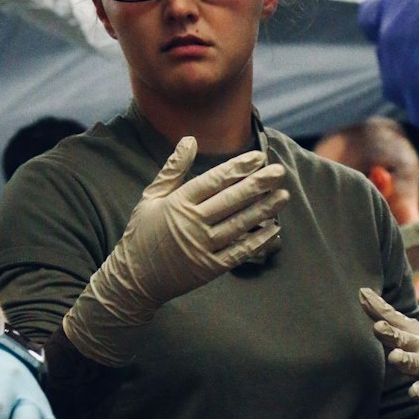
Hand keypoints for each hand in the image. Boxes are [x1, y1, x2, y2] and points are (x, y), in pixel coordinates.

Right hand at [64, 141, 288, 364]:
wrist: (135, 278)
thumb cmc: (142, 232)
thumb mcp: (151, 196)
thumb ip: (173, 169)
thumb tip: (189, 140)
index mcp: (177, 203)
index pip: (213, 180)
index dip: (237, 168)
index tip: (258, 156)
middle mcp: (191, 224)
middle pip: (231, 200)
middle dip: (258, 184)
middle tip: (279, 172)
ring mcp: (202, 247)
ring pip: (239, 224)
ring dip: (263, 210)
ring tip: (283, 195)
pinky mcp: (209, 268)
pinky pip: (239, 252)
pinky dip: (258, 240)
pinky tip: (274, 228)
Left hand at [360, 287, 418, 418]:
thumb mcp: (410, 331)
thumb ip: (384, 314)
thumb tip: (361, 291)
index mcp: (417, 346)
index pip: (401, 338)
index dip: (389, 333)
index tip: (377, 326)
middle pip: (416, 362)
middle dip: (406, 360)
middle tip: (395, 357)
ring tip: (416, 392)